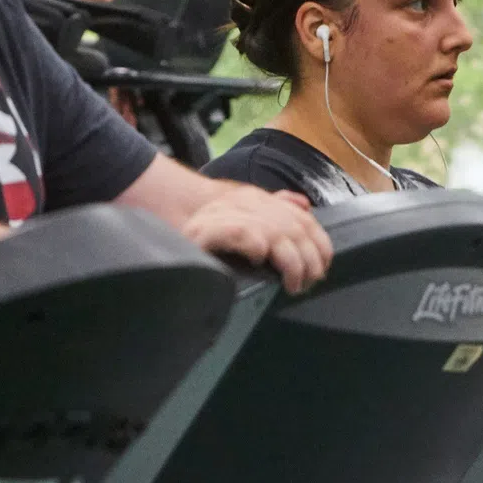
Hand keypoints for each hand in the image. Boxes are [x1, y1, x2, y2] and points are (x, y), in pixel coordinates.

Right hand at [181, 185, 330, 293]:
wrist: (160, 244)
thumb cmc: (207, 246)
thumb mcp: (244, 228)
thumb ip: (273, 213)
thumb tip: (302, 204)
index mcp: (252, 200)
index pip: (298, 217)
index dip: (318, 242)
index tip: (322, 267)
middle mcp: (239, 202)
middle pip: (289, 227)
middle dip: (306, 259)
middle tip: (306, 282)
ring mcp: (220, 215)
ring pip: (271, 231)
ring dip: (289, 260)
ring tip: (291, 281)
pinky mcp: (202, 232)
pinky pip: (238, 232)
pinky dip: (253, 243)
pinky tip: (259, 257)